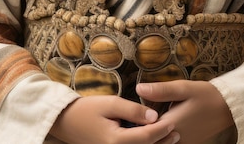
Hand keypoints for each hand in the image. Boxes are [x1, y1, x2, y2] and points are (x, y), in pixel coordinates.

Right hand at [50, 95, 179, 143]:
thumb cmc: (88, 109)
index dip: (161, 130)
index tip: (173, 123)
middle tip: (177, 133)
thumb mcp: (111, 103)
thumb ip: (133, 110)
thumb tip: (155, 116)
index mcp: (116, 141)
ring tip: (170, 139)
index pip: (146, 137)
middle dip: (162, 143)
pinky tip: (152, 141)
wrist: (67, 123)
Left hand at [137, 80, 234, 143]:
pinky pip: (170, 142)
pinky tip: (162, 125)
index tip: (131, 115)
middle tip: (137, 119)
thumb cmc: (205, 95)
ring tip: (148, 122)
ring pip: (161, 142)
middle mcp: (176, 139)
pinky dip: (163, 137)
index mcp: (172, 124)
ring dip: (153, 134)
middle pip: (152, 139)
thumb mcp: (183, 88)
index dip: (137, 122)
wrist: (227, 108)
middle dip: (144, 130)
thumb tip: (139, 88)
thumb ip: (161, 90)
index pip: (146, 129)